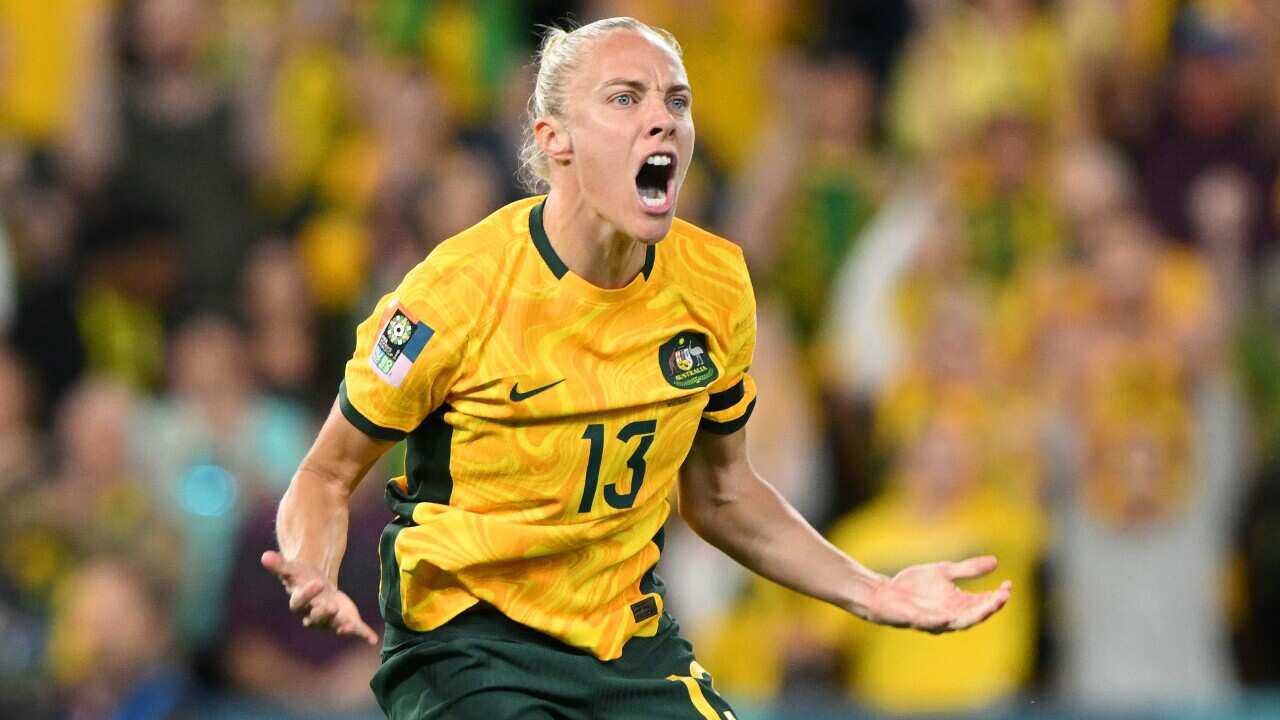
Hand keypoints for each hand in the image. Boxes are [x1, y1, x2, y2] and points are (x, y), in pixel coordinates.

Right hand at [261, 550, 378, 645]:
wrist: (318, 587)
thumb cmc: (302, 578)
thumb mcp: (293, 569)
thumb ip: (280, 565)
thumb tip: (265, 556)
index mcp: (299, 602)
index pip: (300, 601)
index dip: (308, 594)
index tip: (318, 582)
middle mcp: (312, 615)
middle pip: (316, 618)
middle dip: (324, 614)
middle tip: (332, 607)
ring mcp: (330, 620)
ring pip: (334, 626)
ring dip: (341, 626)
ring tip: (349, 625)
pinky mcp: (345, 621)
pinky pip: (354, 629)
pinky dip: (363, 634)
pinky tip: (372, 639)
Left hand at [864, 555, 1011, 633]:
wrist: (886, 592)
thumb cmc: (915, 585)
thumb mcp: (945, 572)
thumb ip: (968, 569)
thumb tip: (996, 562)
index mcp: (959, 604)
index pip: (984, 603)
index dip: (997, 596)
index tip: (1009, 584)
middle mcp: (951, 615)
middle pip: (976, 615)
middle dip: (991, 606)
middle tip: (1004, 594)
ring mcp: (935, 620)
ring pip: (959, 622)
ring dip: (974, 615)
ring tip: (989, 605)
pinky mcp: (917, 620)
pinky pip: (930, 623)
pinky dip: (939, 622)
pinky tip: (947, 617)